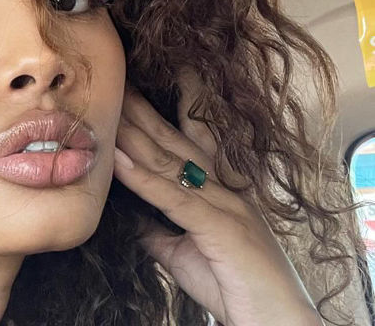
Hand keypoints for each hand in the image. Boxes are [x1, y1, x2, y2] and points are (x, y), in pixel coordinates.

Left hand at [112, 73, 322, 325]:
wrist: (274, 322)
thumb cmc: (232, 287)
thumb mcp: (180, 251)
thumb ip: (155, 227)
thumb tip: (125, 212)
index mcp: (220, 191)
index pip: (189, 143)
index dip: (164, 113)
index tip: (135, 90)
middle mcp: (224, 188)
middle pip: (175, 141)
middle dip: (144, 111)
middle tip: (117, 81)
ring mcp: (225, 204)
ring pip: (171, 161)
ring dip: (135, 134)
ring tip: (108, 108)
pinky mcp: (220, 226)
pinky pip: (173, 196)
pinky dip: (142, 177)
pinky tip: (118, 160)